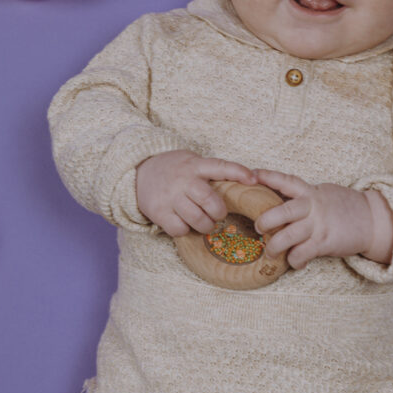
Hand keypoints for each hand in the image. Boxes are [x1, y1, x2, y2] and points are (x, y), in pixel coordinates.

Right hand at [136, 150, 256, 236]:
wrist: (139, 172)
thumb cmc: (174, 169)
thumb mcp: (192, 162)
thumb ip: (210, 171)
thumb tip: (245, 182)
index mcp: (195, 165)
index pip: (220, 167)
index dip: (238, 172)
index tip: (253, 180)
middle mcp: (183, 179)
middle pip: (209, 200)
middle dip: (219, 212)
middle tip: (219, 214)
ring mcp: (170, 196)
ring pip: (196, 218)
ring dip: (206, 225)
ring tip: (205, 223)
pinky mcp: (158, 211)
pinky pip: (179, 228)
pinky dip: (185, 230)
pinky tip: (184, 224)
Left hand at [253, 169, 392, 269]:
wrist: (373, 221)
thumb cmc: (346, 207)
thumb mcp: (324, 194)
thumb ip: (305, 196)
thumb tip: (281, 200)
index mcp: (311, 192)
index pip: (287, 181)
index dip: (269, 177)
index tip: (252, 174)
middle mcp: (313, 207)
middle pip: (282, 212)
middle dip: (265, 220)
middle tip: (258, 227)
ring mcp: (318, 225)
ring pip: (287, 236)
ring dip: (274, 247)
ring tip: (269, 253)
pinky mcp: (324, 243)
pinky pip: (301, 254)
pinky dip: (295, 261)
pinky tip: (296, 262)